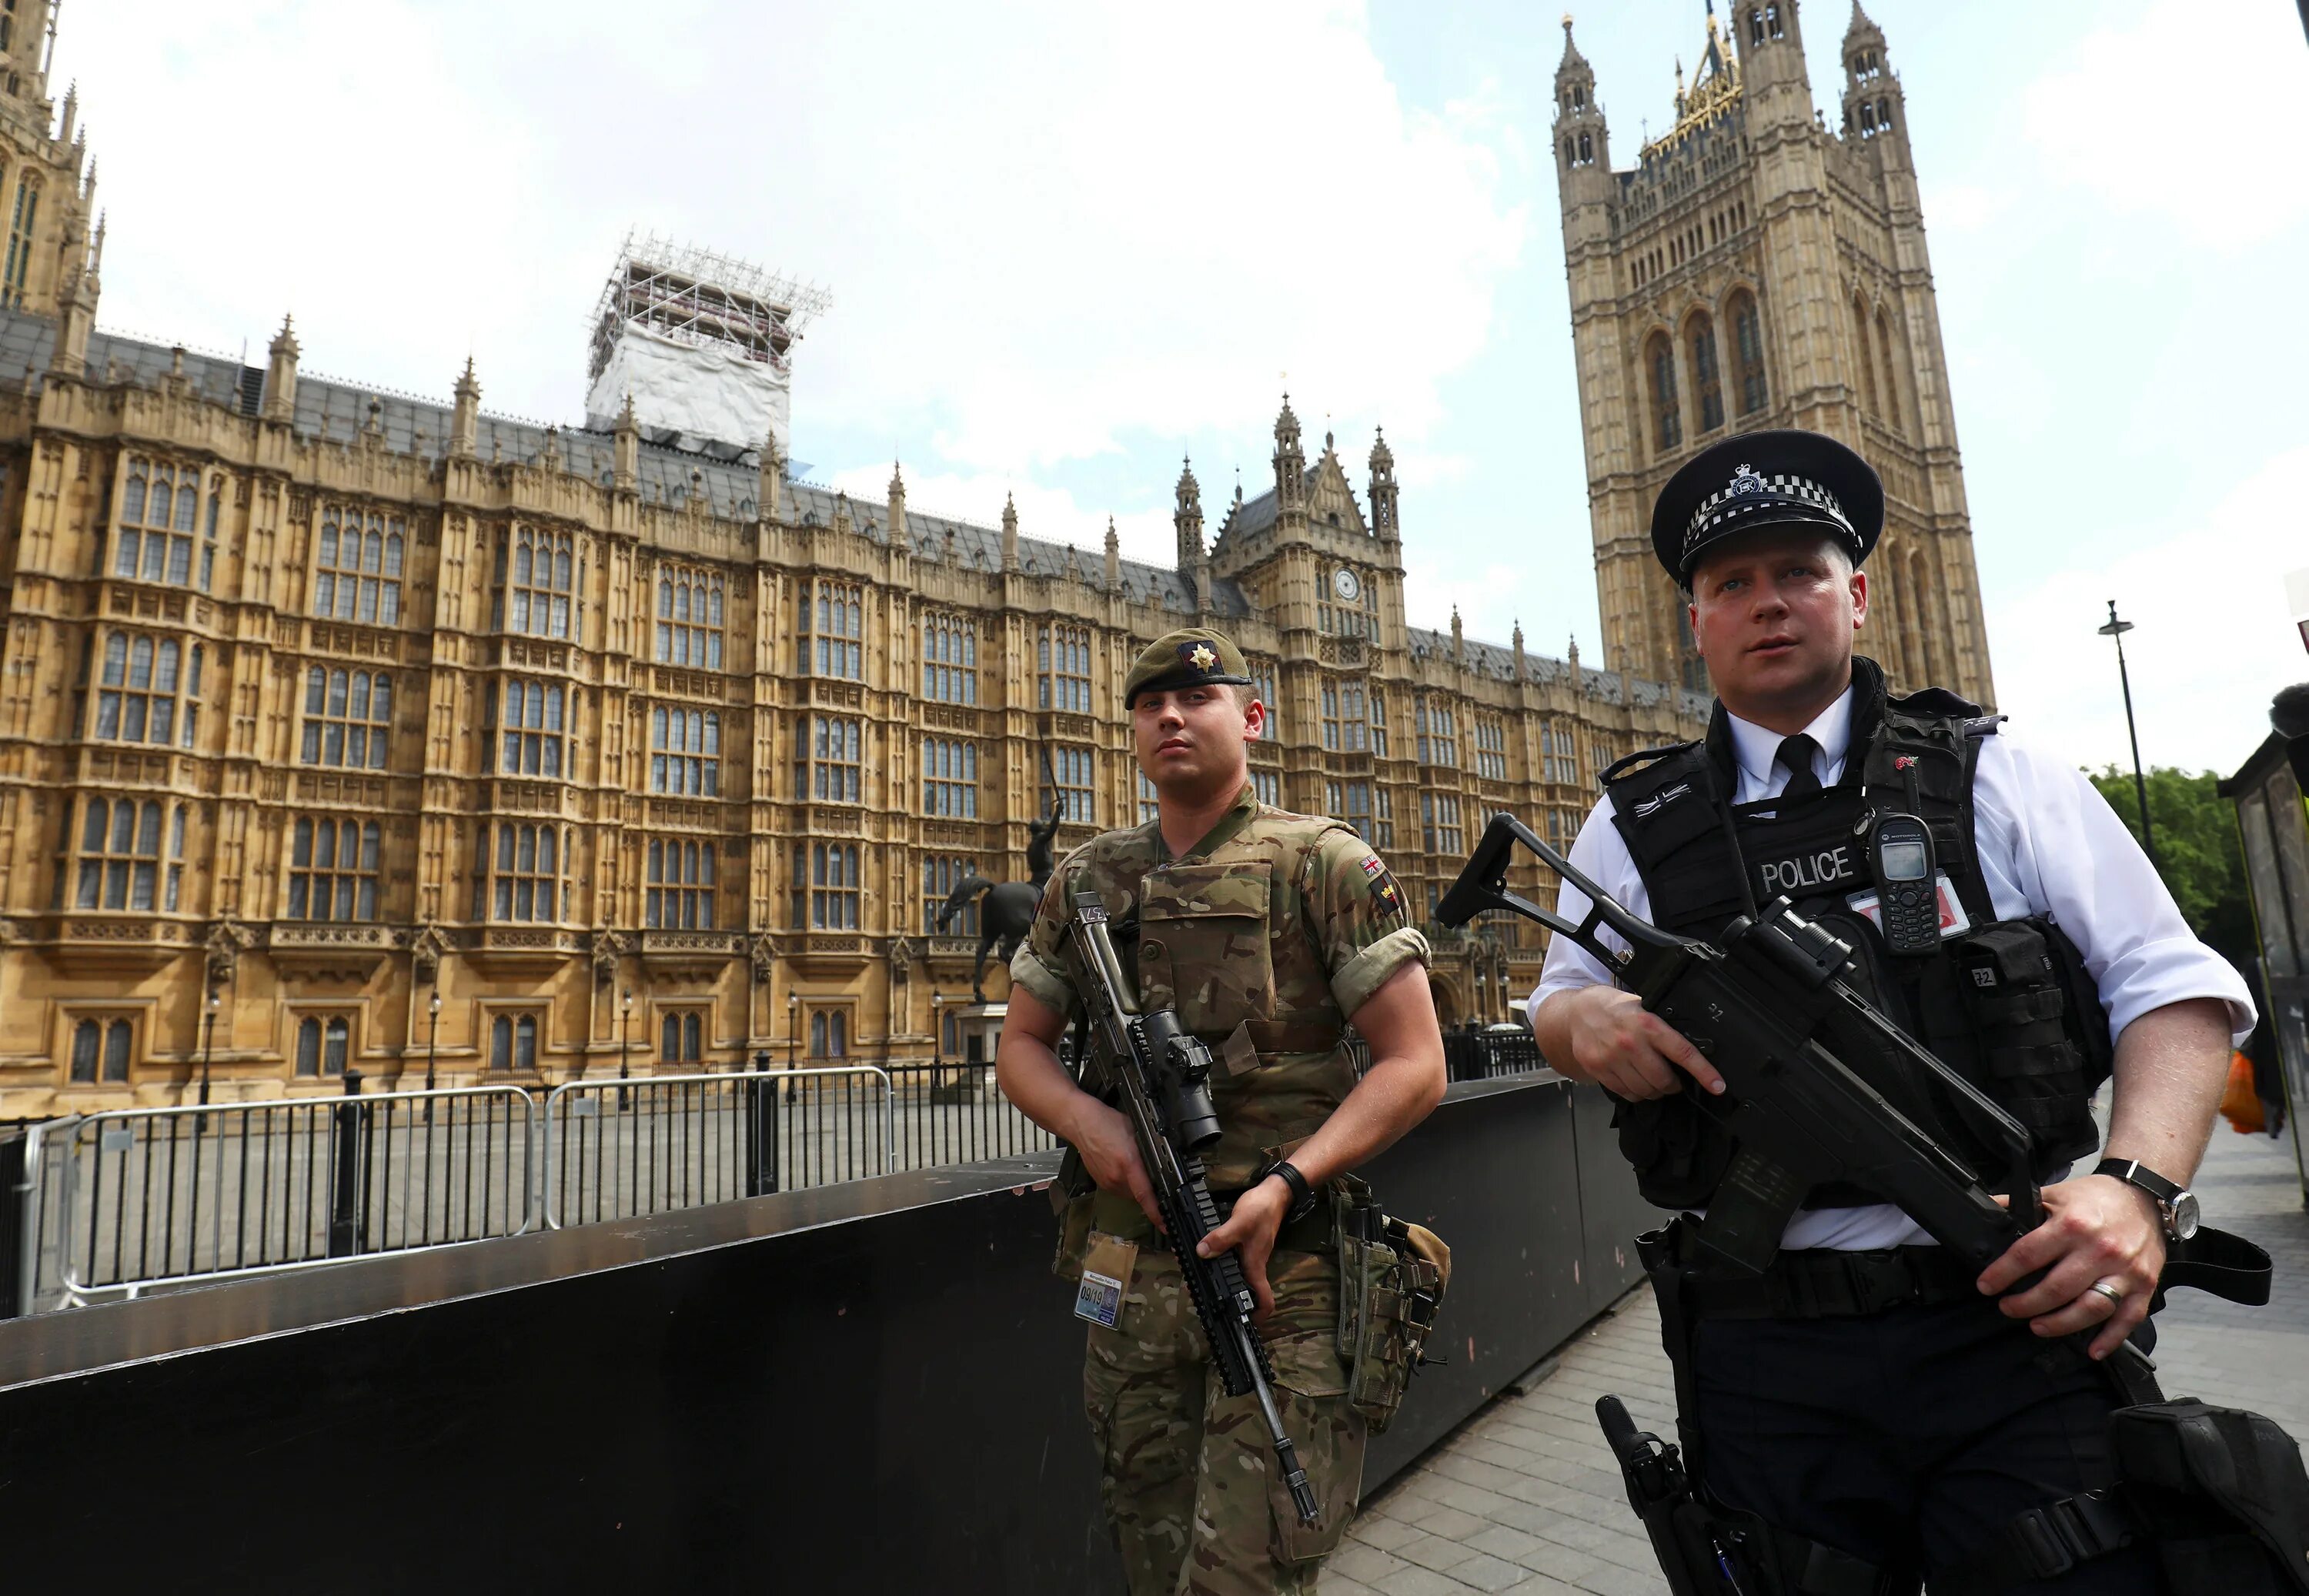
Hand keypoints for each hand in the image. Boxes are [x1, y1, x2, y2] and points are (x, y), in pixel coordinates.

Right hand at [1067, 1098, 1163, 1233]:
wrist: (1080, 1123)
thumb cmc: (1107, 1123)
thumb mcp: (1136, 1131)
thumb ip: (1148, 1150)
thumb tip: (1160, 1162)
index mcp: (1128, 1164)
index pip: (1145, 1194)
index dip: (1156, 1212)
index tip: (1164, 1225)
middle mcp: (1116, 1177)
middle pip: (1139, 1195)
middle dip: (1147, 1189)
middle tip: (1150, 1174)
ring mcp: (1106, 1181)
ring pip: (1128, 1193)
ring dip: (1134, 1185)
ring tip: (1131, 1164)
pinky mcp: (1099, 1182)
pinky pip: (1118, 1188)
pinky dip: (1123, 1181)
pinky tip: (1120, 1165)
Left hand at [1197, 1175, 1288, 1322]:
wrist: (1274, 1193)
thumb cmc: (1262, 1209)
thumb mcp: (1239, 1223)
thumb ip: (1221, 1238)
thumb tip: (1202, 1252)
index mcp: (1255, 1266)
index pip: (1264, 1300)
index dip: (1258, 1316)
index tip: (1244, 1325)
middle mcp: (1254, 1265)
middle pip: (1246, 1292)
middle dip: (1228, 1301)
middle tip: (1203, 1301)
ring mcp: (1250, 1257)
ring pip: (1236, 1277)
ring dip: (1220, 1282)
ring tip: (1196, 1281)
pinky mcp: (1245, 1247)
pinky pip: (1231, 1262)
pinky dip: (1218, 1264)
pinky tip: (1204, 1257)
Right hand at [1558, 985, 1725, 1100]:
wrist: (1577, 1011)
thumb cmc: (1614, 1009)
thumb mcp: (1643, 1007)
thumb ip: (1661, 1027)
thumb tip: (1691, 1049)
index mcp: (1647, 1024)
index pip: (1683, 1052)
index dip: (1704, 1072)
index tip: (1718, 1086)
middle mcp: (1630, 1042)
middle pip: (1664, 1080)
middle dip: (1673, 1085)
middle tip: (1674, 1081)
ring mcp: (1612, 1058)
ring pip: (1645, 1091)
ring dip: (1654, 1091)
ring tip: (1653, 1081)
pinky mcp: (1598, 1069)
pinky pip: (1626, 1093)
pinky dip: (1635, 1093)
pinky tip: (1635, 1081)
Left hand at [1976, 1174, 2166, 1358]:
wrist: (2146, 1195)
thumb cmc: (2097, 1197)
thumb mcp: (2055, 1194)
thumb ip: (2019, 1204)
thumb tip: (1985, 1211)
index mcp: (2072, 1225)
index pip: (2028, 1255)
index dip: (2002, 1274)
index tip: (1986, 1286)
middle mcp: (2099, 1250)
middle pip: (2057, 1289)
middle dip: (2026, 1304)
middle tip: (2008, 1308)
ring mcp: (2125, 1271)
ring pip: (2090, 1309)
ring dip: (2060, 1324)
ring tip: (2037, 1326)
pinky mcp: (2145, 1286)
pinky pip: (2128, 1318)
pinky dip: (2110, 1338)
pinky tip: (2092, 1350)